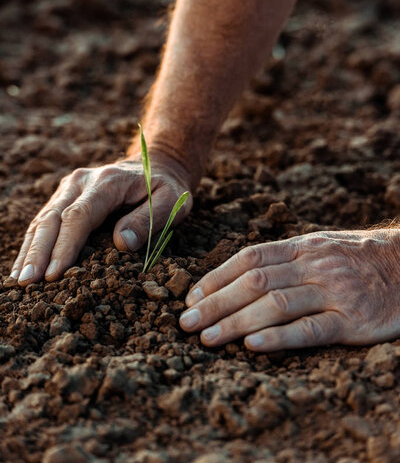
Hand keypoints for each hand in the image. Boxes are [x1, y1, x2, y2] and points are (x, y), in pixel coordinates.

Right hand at [11, 151, 191, 285]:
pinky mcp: (65, 196)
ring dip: (30, 249)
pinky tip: (24, 265)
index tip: (53, 274)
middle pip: (53, 217)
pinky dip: (33, 243)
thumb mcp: (171, 202)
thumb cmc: (166, 187)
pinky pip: (44, 220)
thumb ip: (148, 220)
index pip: (80, 215)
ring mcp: (70, 187)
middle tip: (27, 283)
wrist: (157, 164)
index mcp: (107, 182)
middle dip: (38, 252)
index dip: (65, 246)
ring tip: (19, 280)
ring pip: (43, 219)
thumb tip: (122, 243)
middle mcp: (82, 180)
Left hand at [179, 229, 399, 350]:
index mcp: (302, 247)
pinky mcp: (352, 321)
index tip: (192, 299)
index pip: (249, 259)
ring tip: (208, 339)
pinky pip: (310, 329)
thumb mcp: (319, 246)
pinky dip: (279, 338)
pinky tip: (254, 347)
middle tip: (187, 324)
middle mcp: (313, 266)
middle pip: (255, 283)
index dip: (217, 278)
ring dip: (236, 323)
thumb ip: (283, 259)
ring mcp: (333, 292)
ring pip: (276, 305)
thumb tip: (236, 276)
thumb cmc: (355, 259)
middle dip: (216, 304)